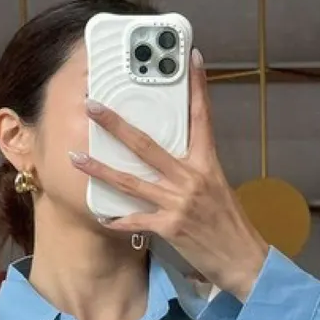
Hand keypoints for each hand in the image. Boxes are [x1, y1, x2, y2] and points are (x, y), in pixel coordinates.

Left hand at [69, 49, 269, 301]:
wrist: (244, 260)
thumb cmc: (230, 225)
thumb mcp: (217, 188)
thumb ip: (193, 171)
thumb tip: (169, 160)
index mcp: (207, 163)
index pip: (202, 117)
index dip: (198, 87)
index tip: (191, 59)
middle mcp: (192, 178)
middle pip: (147, 145)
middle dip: (116, 124)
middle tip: (93, 105)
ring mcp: (179, 202)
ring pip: (131, 181)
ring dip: (100, 169)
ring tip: (75, 157)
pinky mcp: (170, 227)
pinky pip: (135, 221)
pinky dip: (117, 220)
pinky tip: (100, 216)